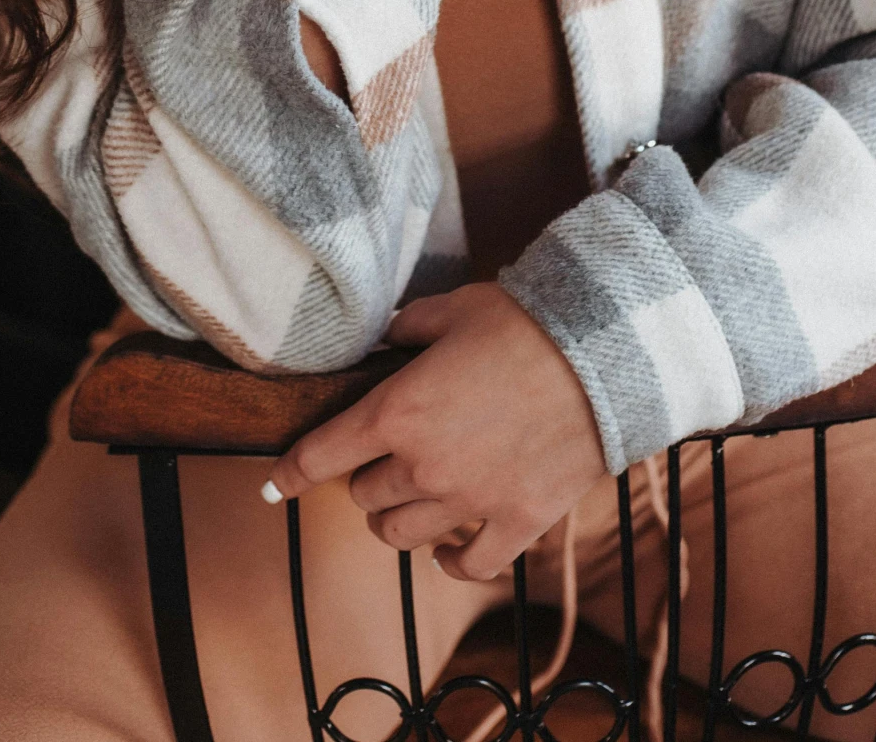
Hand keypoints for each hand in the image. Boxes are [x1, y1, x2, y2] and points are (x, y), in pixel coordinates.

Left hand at [264, 284, 606, 580]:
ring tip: (408, 501)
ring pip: (401, 535)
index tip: (273, 486)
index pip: (321, 455)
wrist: (602, 356)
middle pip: (363, 496)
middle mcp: (422, 466)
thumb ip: (408, 330)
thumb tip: (387, 340)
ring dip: (396, 519)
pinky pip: (467, 565)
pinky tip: (447, 549)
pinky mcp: (515, 524)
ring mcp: (469, 502)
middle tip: (380, 459)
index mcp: (396, 412)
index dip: (289, 473)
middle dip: (364, 477)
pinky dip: (450, 561)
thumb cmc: (523, 323)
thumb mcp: (452, 309)